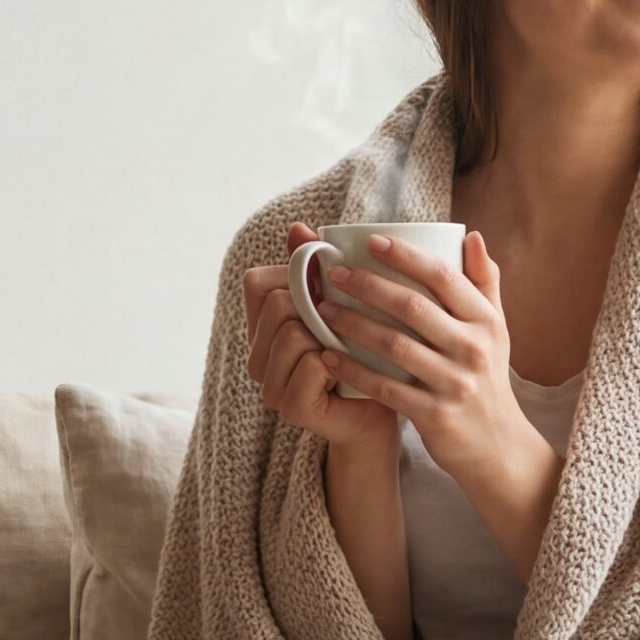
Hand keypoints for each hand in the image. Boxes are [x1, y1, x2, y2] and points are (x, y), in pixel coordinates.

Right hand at [242, 222, 399, 451]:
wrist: (382, 412)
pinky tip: (347, 374)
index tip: (324, 291)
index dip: (293, 277)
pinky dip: (335, 363)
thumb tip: (297, 227)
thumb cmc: (362, 354)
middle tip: (340, 327)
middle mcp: (257, 357)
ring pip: (292, 333)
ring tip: (345, 351)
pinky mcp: (290, 407)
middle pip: (277, 303)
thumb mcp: (340, 304)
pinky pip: (310, 364)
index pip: (257, 282)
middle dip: (316, 307)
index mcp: (262, 328)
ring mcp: (269, 386)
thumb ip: (315, 268)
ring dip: (328, 336)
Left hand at [309, 230, 537, 488]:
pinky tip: (328, 356)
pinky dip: (353, 370)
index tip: (371, 240)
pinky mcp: (435, 415)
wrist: (497, 445)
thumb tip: (471, 235)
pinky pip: (385, 387)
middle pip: (413, 307)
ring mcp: (454, 383)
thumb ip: (484, 282)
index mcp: (485, 321)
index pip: (444, 277)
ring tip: (322, 310)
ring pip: (394, 345)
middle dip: (369, 286)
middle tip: (334, 273)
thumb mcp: (495, 330)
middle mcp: (473, 348)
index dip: (406, 255)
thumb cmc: (487, 377)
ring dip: (353, 325)